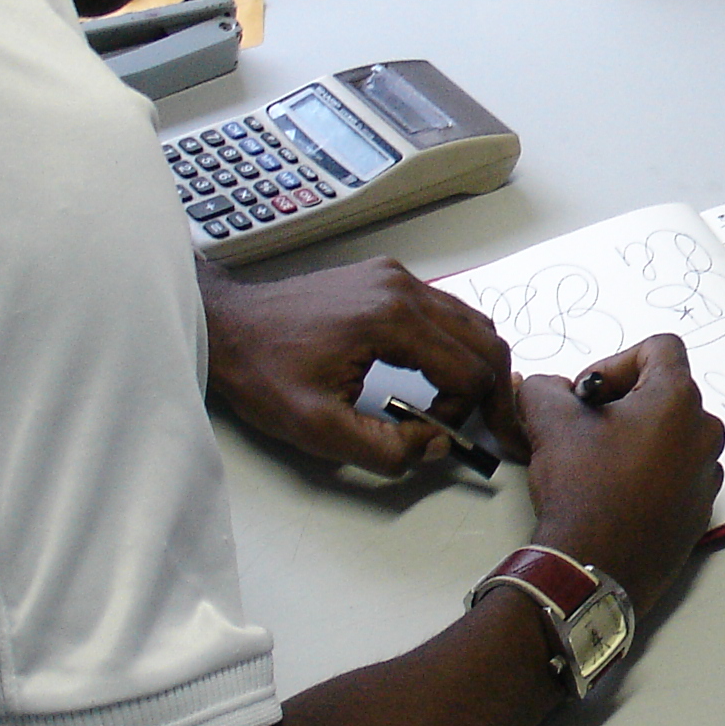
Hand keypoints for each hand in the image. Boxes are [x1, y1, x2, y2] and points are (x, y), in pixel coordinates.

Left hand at [200, 255, 514, 472]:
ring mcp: (396, 277)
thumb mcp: (317, 429)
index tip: (436, 435)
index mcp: (391, 319)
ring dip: (479, 366)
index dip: (466, 413)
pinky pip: (445, 310)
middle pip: (484, 340)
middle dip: (494, 391)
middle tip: (499, 431)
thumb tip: (436, 444)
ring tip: (472, 407)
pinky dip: (458, 344)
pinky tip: (444, 375)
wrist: (225, 325)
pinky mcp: (386, 278)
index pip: (469, 369)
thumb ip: (385, 448)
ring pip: (471, 321)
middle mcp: (402, 287)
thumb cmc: (262, 371)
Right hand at [516, 335, 724, 608]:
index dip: (617, 361)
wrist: (597, 566)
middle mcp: (704, 432)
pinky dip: (650, 469)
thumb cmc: (583, 489)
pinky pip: (678, 470)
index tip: (590, 394)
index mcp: (678, 400)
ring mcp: (706, 472)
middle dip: (623, 400)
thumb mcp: (550, 422)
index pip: (660, 347)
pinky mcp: (700, 507)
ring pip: (671, 433)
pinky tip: (616, 491)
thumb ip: (545, 388)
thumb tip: (543, 386)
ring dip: (636, 435)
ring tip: (598, 460)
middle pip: (665, 391)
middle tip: (586, 426)